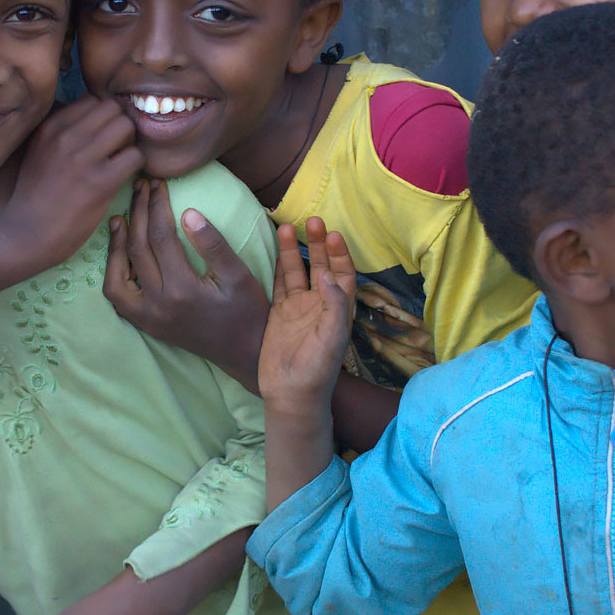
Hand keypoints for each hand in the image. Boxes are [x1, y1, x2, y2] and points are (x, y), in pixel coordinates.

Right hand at [0, 97, 143, 291]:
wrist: (25, 234)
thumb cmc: (35, 195)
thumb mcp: (38, 151)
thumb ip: (61, 130)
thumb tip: (94, 113)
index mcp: (50, 127)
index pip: (92, 99)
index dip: (103, 116)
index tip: (101, 136)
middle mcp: (66, 137)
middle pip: (112, 108)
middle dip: (119, 125)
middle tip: (116, 148)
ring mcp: (83, 159)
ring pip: (126, 126)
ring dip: (129, 143)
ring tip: (120, 161)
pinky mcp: (100, 182)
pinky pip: (135, 155)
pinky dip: (135, 165)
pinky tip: (123, 177)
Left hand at [104, 179, 267, 391]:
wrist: (245, 352)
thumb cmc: (247, 310)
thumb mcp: (239, 274)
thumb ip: (213, 244)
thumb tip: (188, 212)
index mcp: (182, 290)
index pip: (161, 236)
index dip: (157, 205)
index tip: (158, 183)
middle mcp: (158, 305)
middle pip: (137, 249)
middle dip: (138, 213)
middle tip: (140, 187)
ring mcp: (148, 318)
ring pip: (117, 275)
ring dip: (117, 243)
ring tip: (121, 216)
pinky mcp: (146, 324)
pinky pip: (118, 296)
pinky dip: (114, 271)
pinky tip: (120, 250)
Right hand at [259, 217, 356, 410]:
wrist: (291, 394)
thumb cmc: (317, 370)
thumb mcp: (331, 338)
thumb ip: (333, 305)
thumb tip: (328, 273)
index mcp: (337, 311)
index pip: (344, 275)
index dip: (341, 255)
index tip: (334, 234)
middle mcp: (319, 305)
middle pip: (321, 267)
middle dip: (318, 244)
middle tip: (314, 220)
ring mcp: (297, 309)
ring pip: (297, 272)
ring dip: (294, 250)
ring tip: (287, 226)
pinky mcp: (278, 315)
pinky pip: (278, 284)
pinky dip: (276, 267)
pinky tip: (270, 249)